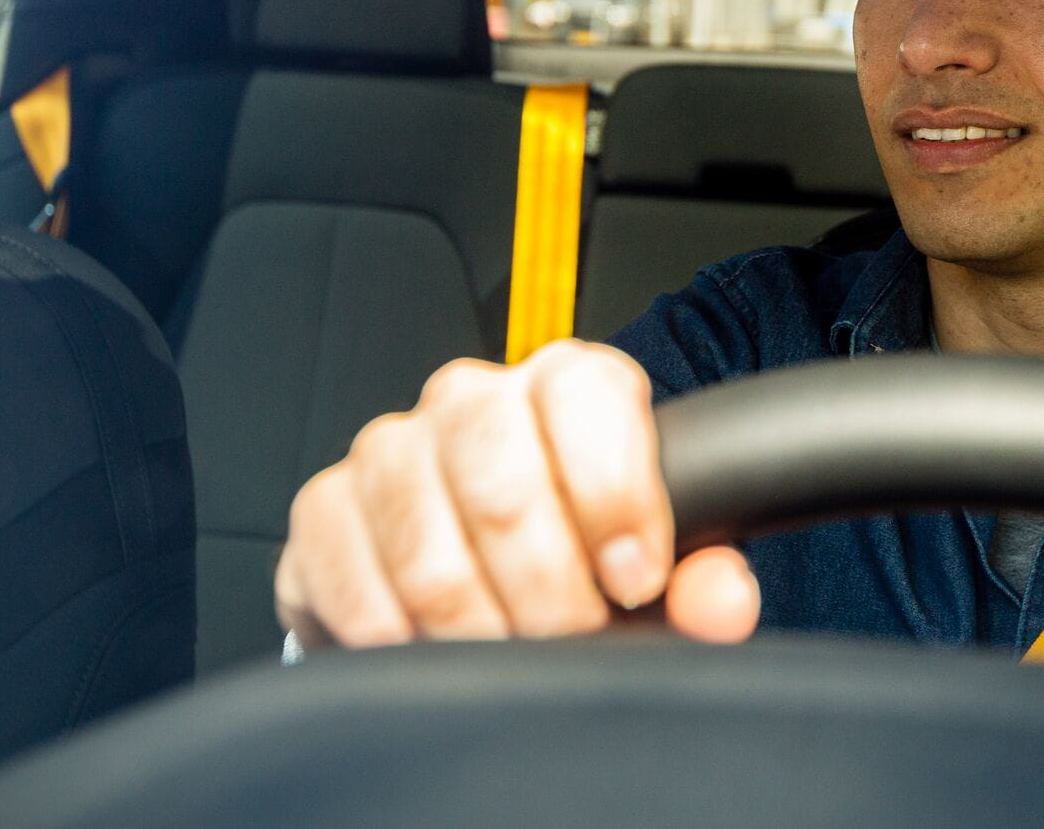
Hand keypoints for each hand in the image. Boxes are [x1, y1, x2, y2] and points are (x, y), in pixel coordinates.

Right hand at [274, 340, 761, 649]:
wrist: (482, 580)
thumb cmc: (578, 561)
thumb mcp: (656, 572)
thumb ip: (704, 586)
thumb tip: (719, 600)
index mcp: (567, 388)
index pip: (584, 397)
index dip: (614, 495)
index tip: (635, 579)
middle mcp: (472, 402)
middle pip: (500, 480)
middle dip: (546, 588)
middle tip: (570, 641)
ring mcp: (390, 451)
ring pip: (425, 543)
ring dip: (475, 625)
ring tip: (509, 656)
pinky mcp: (324, 511)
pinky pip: (344, 570)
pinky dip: (394, 632)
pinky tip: (432, 650)